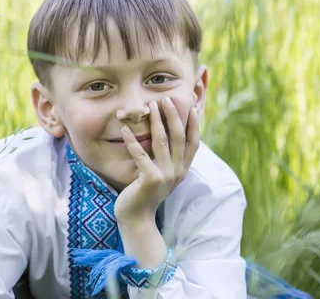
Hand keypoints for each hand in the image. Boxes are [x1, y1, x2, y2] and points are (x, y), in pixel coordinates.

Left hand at [114, 97, 199, 224]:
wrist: (137, 219)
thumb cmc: (146, 194)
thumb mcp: (163, 175)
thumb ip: (169, 159)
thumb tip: (170, 138)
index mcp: (182, 169)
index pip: (193, 143)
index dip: (194, 125)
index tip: (193, 107)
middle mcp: (177, 171)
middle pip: (178, 137)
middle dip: (173, 116)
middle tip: (166, 99)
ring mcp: (165, 175)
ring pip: (162, 142)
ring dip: (156, 122)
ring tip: (150, 106)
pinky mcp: (150, 179)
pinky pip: (140, 155)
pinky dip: (132, 140)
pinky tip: (124, 129)